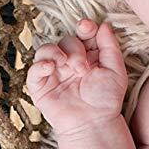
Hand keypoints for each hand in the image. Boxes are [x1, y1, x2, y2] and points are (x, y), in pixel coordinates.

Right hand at [28, 18, 127, 137]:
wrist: (94, 123)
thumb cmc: (106, 99)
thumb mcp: (115, 70)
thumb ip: (110, 46)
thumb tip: (104, 25)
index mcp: (87, 55)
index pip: (82, 34)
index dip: (84, 27)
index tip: (87, 27)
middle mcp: (69, 62)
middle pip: (66, 41)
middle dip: (75, 49)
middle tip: (83, 68)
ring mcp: (54, 73)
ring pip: (46, 50)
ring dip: (55, 52)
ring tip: (66, 65)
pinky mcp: (41, 86)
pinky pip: (33, 70)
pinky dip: (39, 65)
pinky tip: (50, 68)